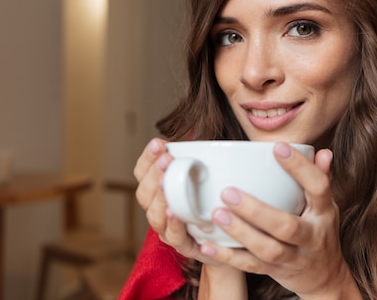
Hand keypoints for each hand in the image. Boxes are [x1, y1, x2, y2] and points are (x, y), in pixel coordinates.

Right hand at [133, 138, 220, 264]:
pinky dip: (172, 223)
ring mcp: (168, 229)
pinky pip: (173, 236)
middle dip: (154, 174)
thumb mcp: (208, 170)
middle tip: (167, 159)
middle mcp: (158, 209)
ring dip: (160, 197)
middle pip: (145, 193)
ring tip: (165, 181)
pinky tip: (173, 211)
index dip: (147, 158)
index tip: (158, 143)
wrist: (233, 235)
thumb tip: (207, 131)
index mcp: (159, 190)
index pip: (143, 172)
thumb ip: (202, 154)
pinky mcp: (184, 245)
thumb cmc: (216, 197)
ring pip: (154, 214)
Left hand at [198, 143, 362, 299]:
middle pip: (287, 226)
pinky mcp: (276, 271)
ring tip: (217, 214)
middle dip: (257, 211)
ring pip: (268, 249)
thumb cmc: (320, 231)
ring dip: (241, 232)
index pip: (318, 187)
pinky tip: (208, 245)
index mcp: (323, 212)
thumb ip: (320, 178)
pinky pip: (251, 266)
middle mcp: (311, 236)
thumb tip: (322, 152)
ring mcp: (294, 257)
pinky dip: (228, 257)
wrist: (325, 277)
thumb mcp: (325, 205)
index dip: (300, 168)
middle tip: (228, 192)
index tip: (277, 148)